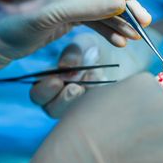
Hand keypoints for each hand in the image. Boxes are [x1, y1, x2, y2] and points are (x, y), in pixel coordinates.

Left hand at [0, 0, 151, 84]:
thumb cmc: (11, 25)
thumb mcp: (48, 16)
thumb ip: (84, 7)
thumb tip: (121, 2)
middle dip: (124, 6)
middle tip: (144, 22)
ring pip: (102, 6)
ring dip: (119, 22)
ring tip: (135, 38)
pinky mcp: (71, 14)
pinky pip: (95, 20)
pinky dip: (108, 30)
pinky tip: (120, 42)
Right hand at [22, 73, 162, 162]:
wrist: (79, 158)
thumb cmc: (80, 125)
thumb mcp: (98, 94)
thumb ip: (121, 94)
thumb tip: (127, 104)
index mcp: (146, 82)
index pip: (151, 97)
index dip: (137, 113)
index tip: (124, 124)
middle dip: (150, 129)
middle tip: (127, 142)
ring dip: (154, 149)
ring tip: (128, 157)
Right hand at [30, 31, 161, 117]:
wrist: (125, 58)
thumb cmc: (97, 49)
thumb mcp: (85, 44)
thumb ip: (74, 53)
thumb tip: (66, 68)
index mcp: (51, 82)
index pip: (38, 94)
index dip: (44, 91)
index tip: (57, 81)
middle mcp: (62, 99)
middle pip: (52, 110)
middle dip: (62, 100)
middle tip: (76, 87)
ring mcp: (80, 109)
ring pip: (72, 117)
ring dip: (81, 101)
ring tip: (94, 82)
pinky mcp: (98, 114)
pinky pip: (96, 117)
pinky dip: (101, 101)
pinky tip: (107, 86)